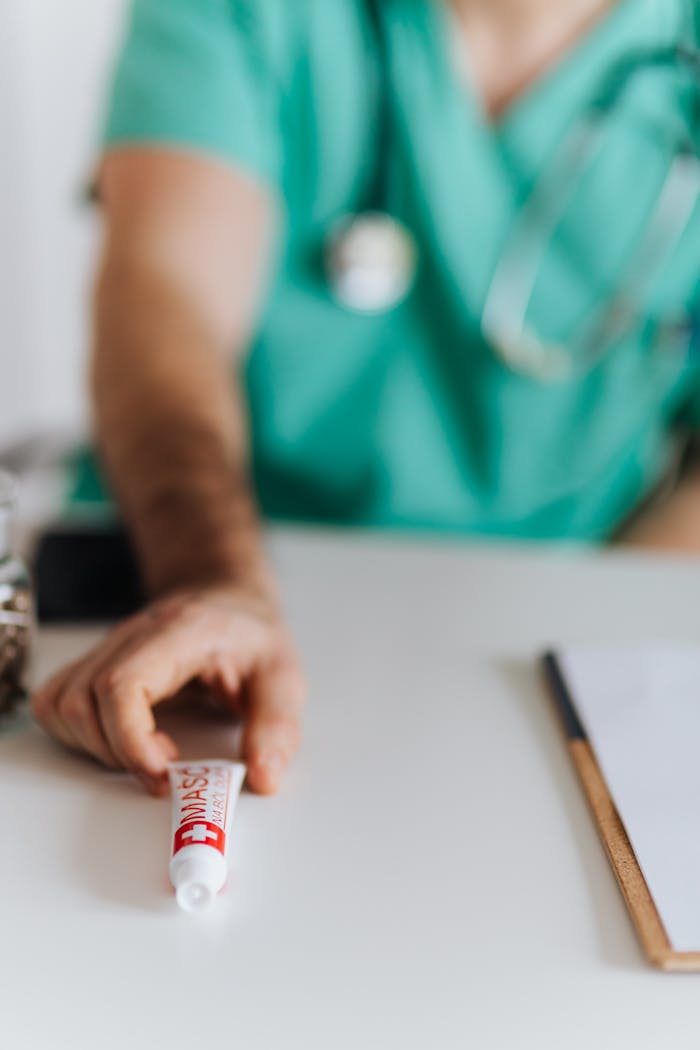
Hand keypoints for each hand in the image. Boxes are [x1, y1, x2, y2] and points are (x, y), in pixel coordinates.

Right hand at [31, 585, 305, 794]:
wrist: (229, 601)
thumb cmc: (251, 636)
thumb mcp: (283, 677)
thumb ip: (276, 726)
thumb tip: (263, 777)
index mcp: (180, 632)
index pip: (122, 684)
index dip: (130, 739)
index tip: (161, 774)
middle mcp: (133, 635)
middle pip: (84, 700)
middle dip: (117, 753)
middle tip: (165, 770)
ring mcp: (108, 647)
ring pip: (62, 703)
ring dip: (94, 747)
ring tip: (146, 755)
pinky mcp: (95, 663)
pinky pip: (55, 701)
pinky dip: (75, 733)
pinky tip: (120, 742)